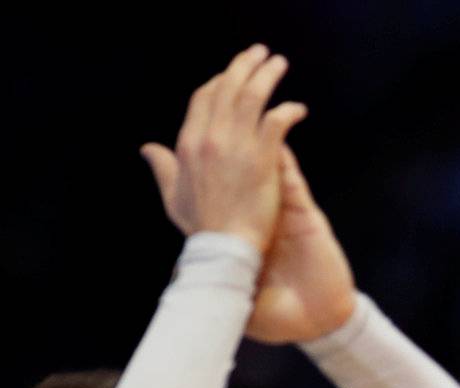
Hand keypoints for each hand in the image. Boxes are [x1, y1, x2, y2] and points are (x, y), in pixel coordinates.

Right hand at [140, 45, 307, 256]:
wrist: (225, 248)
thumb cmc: (201, 227)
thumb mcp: (172, 195)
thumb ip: (163, 166)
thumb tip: (148, 148)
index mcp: (188, 143)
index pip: (204, 98)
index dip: (219, 82)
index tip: (233, 74)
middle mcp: (210, 138)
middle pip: (227, 88)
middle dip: (243, 66)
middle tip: (259, 53)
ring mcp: (237, 147)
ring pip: (252, 97)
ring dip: (267, 75)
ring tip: (278, 63)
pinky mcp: (262, 160)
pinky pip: (275, 122)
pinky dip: (287, 111)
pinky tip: (298, 108)